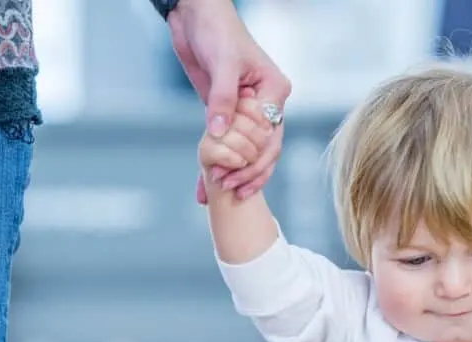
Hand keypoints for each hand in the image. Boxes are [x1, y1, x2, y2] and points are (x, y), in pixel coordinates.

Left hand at [168, 0, 290, 202]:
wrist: (197, 17)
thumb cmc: (217, 32)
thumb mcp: (223, 64)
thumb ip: (222, 100)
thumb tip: (217, 134)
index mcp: (274, 92)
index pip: (270, 136)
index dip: (252, 159)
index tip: (232, 174)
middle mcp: (265, 105)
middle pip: (264, 150)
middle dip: (245, 172)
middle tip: (226, 189)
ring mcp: (246, 112)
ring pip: (247, 153)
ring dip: (234, 174)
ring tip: (218, 194)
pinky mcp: (226, 114)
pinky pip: (226, 145)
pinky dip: (217, 165)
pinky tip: (205, 187)